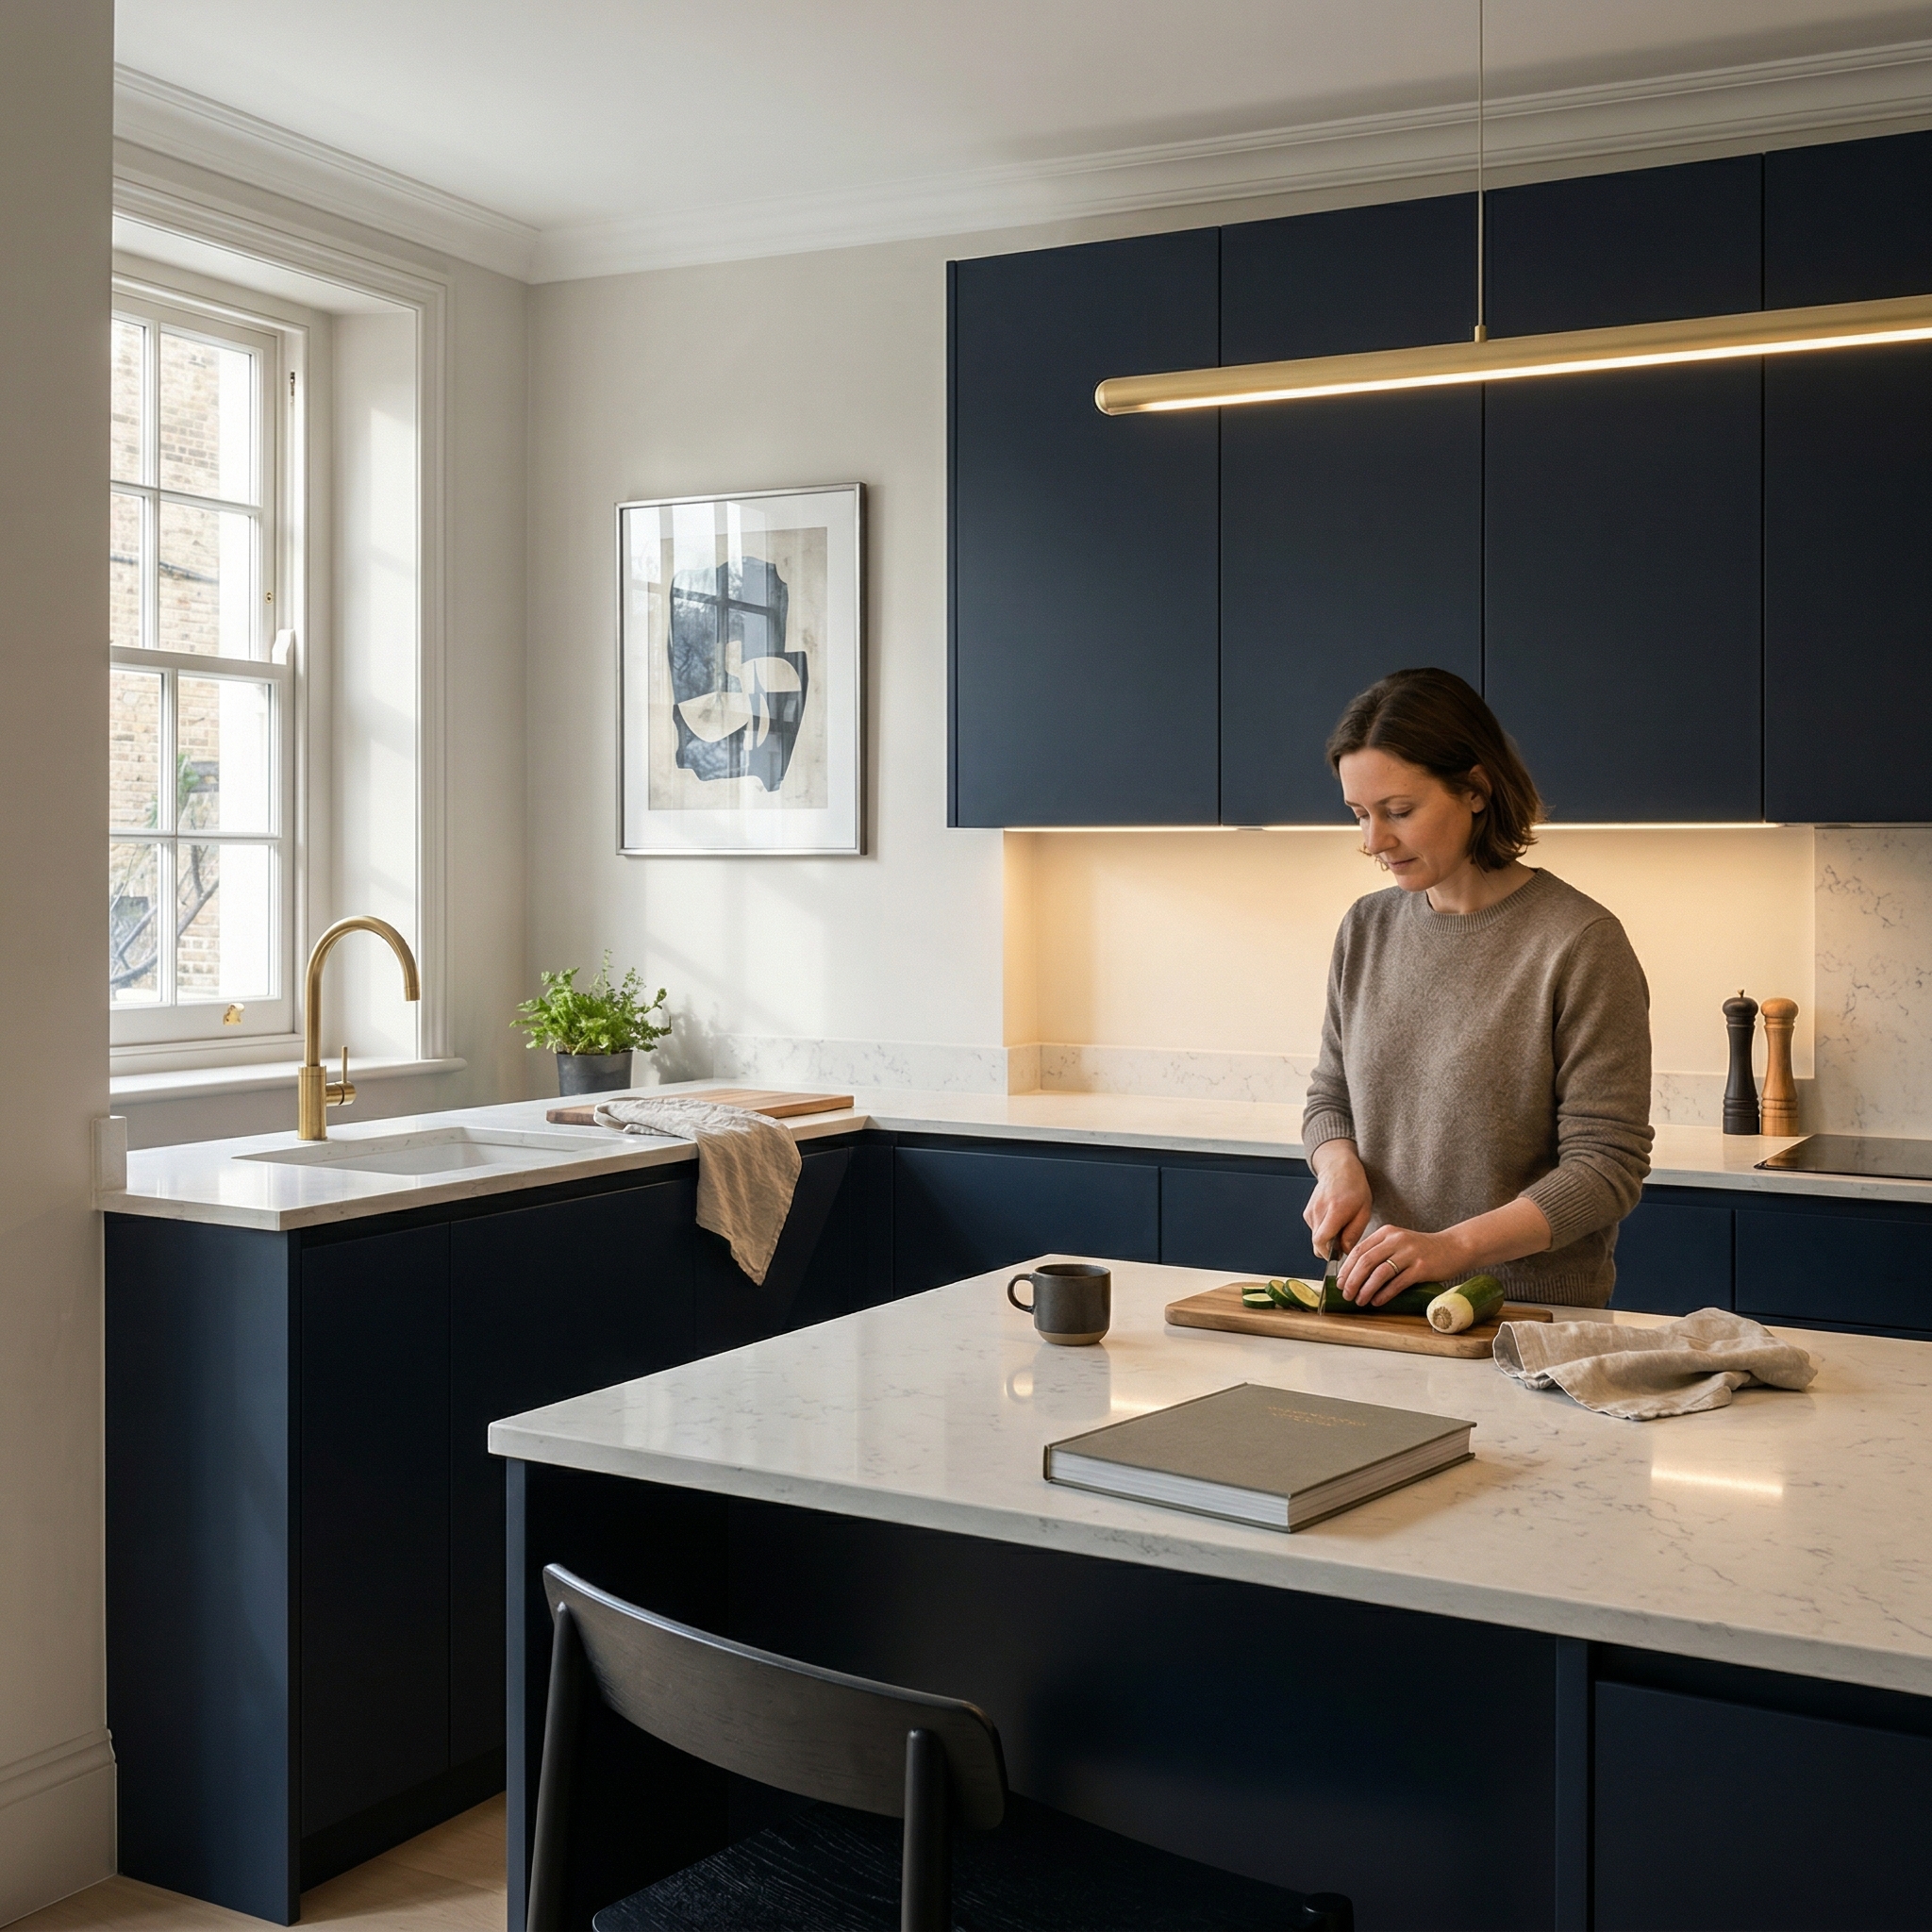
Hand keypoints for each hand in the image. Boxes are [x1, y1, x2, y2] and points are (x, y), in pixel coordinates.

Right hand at [1304, 1143, 1371, 1262]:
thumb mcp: (1364, 1210)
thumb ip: (1354, 1233)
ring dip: (1328, 1240)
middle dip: (1329, 1250)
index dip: (1329, 1254)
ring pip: (1316, 1238)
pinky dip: (1324, 1232)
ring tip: (1341, 1228)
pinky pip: (1315, 1230)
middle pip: (1317, 1243)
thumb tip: (1345, 1251)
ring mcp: (1310, 1211)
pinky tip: (1334, 1221)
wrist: (1338, 1169)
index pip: (1322, 1241)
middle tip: (1344, 1245)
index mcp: (1335, 1210)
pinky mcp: (1307, 1213)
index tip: (1339, 1256)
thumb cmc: (1355, 1188)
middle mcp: (1318, 1211)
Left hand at [1336, 1224, 1469, 1305]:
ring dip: (1366, 1289)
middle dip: (1353, 1280)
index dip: (1347, 1268)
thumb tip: (1354, 1274)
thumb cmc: (1422, 1250)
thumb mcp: (1398, 1243)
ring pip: (1380, 1273)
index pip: (1359, 1250)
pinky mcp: (1422, 1267)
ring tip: (1360, 1300)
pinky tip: (1377, 1301)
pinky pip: (1398, 1283)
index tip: (1340, 1283)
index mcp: (1386, 1233)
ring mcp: (1410, 1253)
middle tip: (1346, 1294)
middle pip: (1366, 1261)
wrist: (1454, 1248)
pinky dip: (1385, 1294)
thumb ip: (1379, 1252)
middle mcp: (1396, 1240)